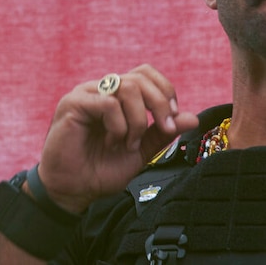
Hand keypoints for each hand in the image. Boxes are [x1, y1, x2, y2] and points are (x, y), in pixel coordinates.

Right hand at [35, 64, 198, 212]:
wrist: (73, 191)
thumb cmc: (102, 170)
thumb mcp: (142, 150)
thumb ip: (163, 132)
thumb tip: (193, 118)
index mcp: (118, 95)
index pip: (147, 74)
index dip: (165, 91)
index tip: (172, 121)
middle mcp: (103, 89)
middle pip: (141, 77)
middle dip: (160, 104)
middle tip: (164, 129)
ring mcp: (87, 93)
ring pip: (128, 87)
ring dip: (137, 121)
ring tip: (129, 144)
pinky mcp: (72, 104)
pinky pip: (108, 103)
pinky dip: (118, 126)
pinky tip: (112, 142)